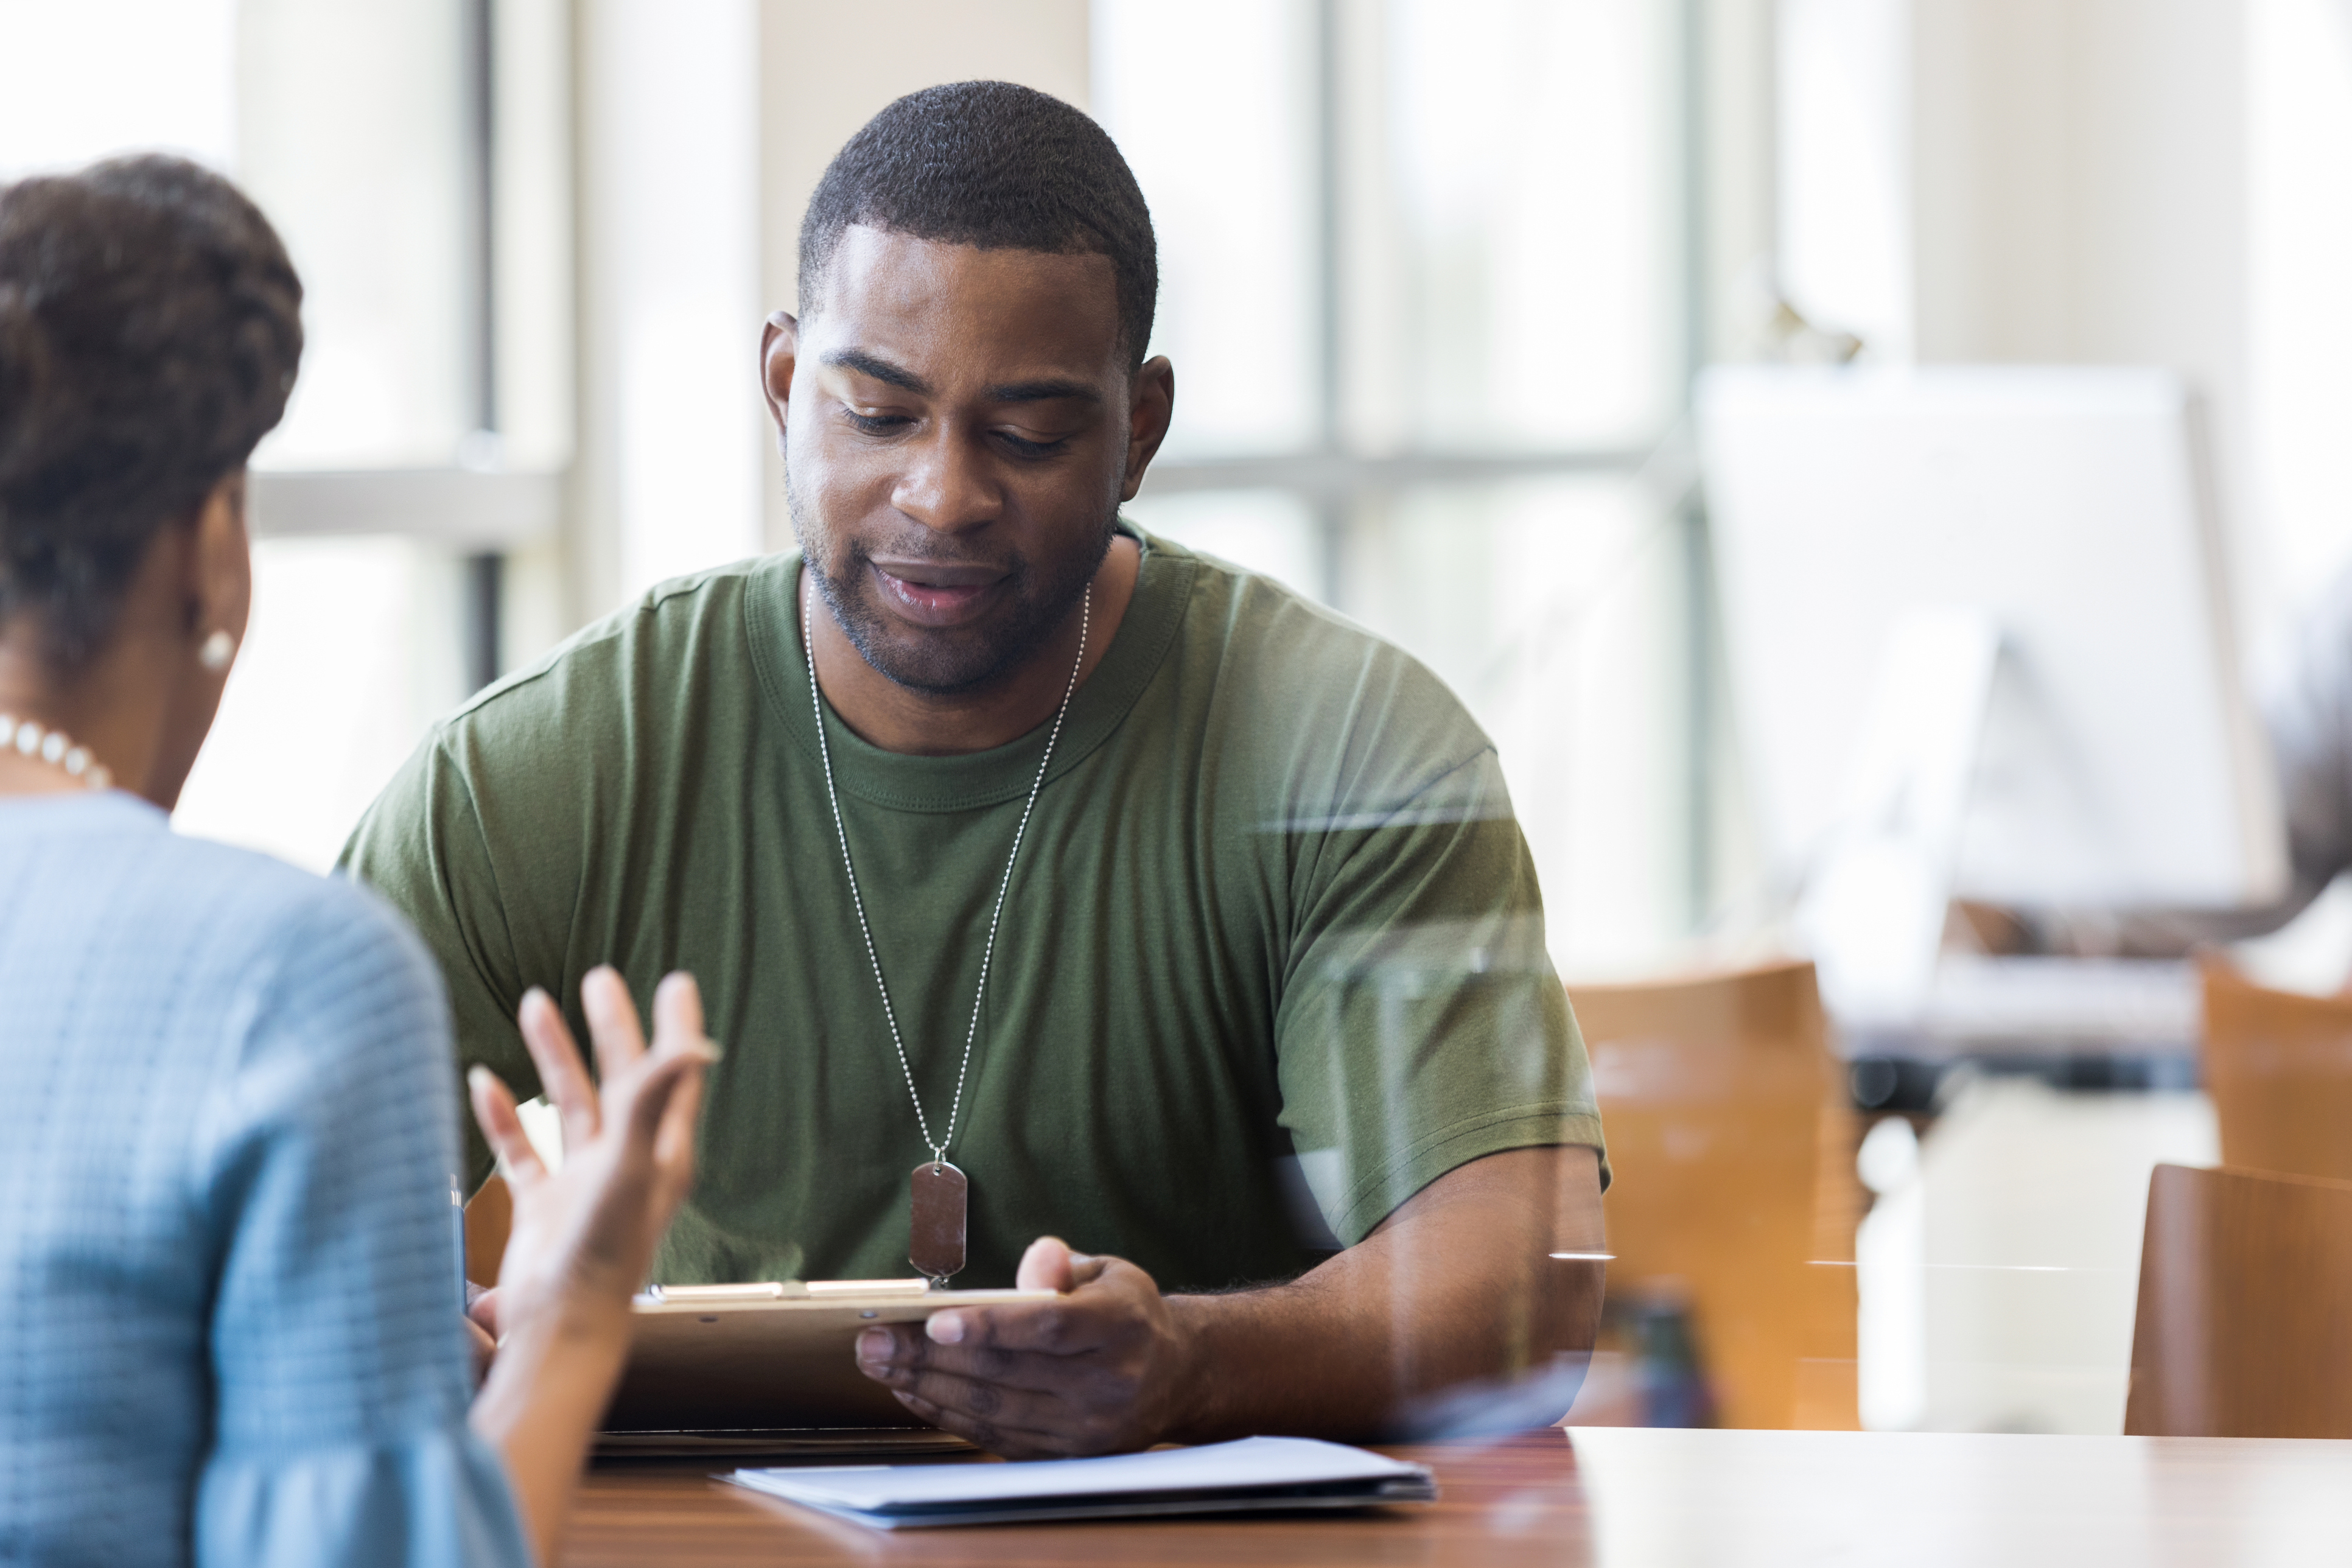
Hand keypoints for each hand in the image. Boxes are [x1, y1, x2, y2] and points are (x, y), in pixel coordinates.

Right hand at [467, 967, 713, 1341]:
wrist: (560, 1325)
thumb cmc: (606, 1250)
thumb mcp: (634, 1164)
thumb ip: (654, 1101)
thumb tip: (697, 1044)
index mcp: (663, 1153)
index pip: (674, 1076)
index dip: (676, 1029)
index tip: (675, 980)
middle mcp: (627, 1164)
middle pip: (621, 1080)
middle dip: (612, 1029)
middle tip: (599, 977)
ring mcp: (582, 1184)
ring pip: (567, 1106)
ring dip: (553, 1057)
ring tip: (535, 1002)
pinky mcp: (541, 1208)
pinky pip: (520, 1150)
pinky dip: (503, 1115)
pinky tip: (481, 1080)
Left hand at [854, 1237, 1199, 1457]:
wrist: (1175, 1376)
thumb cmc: (1126, 1314)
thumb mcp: (1108, 1273)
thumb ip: (1064, 1266)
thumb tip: (1038, 1257)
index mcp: (1121, 1326)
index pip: (1050, 1328)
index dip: (991, 1327)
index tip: (936, 1323)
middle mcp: (1108, 1382)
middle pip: (1007, 1373)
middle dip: (929, 1357)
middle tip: (874, 1340)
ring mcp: (1087, 1427)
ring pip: (993, 1410)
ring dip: (926, 1386)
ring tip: (879, 1362)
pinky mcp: (1066, 1455)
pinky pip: (995, 1437)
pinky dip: (947, 1414)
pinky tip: (913, 1390)